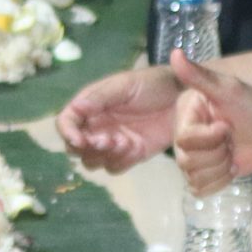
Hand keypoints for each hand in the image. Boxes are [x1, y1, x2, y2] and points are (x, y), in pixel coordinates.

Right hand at [56, 64, 179, 171]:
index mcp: (91, 105)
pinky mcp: (130, 154)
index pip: (66, 122)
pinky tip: (136, 147)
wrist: (184, 97)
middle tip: (108, 140)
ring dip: (104, 155)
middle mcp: (97, 125)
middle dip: (87, 147)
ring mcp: (112, 142)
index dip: (68, 133)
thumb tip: (76, 108)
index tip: (80, 140)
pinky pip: (114, 167)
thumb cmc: (153, 84)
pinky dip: (121, 162)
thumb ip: (100, 97)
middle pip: (75, 148)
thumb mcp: (125, 85)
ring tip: (125, 141)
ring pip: (92, 161)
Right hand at [169, 49, 251, 195]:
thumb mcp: (228, 88)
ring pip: (194, 178)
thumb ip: (200, 75)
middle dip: (217, 154)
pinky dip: (220, 182)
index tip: (227, 126)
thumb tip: (175, 52)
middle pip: (186, 162)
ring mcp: (194, 157)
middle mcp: (184, 137)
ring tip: (232, 153)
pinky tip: (230, 166)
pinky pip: (201, 190)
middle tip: (232, 140)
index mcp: (186, 116)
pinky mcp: (205, 174)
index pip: (184, 139)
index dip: (209, 138)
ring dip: (220, 169)